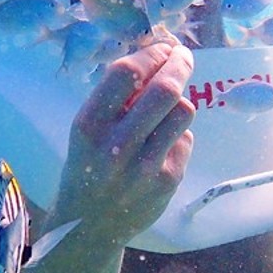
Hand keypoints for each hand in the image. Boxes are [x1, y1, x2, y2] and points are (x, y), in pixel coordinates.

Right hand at [51, 41, 195, 247]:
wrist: (89, 225)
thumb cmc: (88, 165)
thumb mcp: (87, 130)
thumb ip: (116, 99)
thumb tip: (156, 57)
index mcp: (89, 125)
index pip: (127, 73)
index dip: (151, 53)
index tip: (162, 47)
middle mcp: (116, 145)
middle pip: (164, 89)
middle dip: (179, 64)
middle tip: (183, 57)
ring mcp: (145, 165)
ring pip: (183, 111)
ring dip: (179, 100)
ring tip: (168, 106)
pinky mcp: (167, 181)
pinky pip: (185, 139)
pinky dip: (177, 134)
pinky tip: (161, 145)